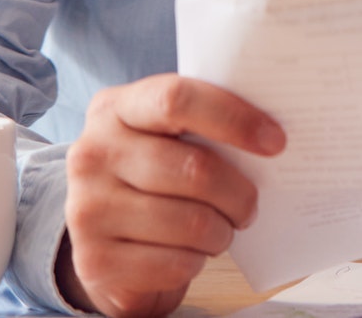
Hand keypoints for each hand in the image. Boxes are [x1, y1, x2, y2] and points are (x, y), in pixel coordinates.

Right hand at [60, 75, 285, 316]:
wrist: (103, 241)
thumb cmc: (154, 179)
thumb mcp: (165, 138)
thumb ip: (202, 125)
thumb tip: (272, 135)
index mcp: (115, 109)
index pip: (176, 99)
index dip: (233, 118)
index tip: (275, 142)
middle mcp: (92, 154)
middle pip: (194, 168)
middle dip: (239, 193)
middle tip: (250, 205)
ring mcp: (87, 209)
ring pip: (190, 222)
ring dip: (221, 232)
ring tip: (221, 229)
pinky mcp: (95, 261)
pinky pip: (173, 263)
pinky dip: (196, 261)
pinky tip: (191, 253)